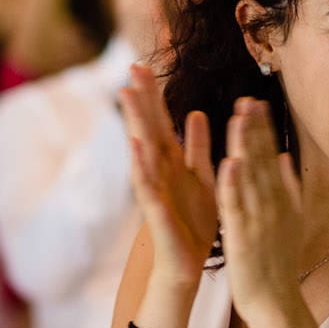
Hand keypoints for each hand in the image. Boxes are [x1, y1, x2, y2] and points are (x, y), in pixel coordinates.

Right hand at [117, 64, 216, 286]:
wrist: (188, 263)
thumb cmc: (193, 221)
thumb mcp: (201, 178)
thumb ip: (197, 147)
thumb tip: (194, 112)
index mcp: (173, 161)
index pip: (161, 121)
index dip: (154, 94)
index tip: (145, 63)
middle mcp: (160, 170)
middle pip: (149, 128)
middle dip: (142, 98)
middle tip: (132, 66)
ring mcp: (154, 188)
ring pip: (143, 150)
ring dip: (135, 122)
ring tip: (127, 94)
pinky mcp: (156, 210)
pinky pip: (147, 185)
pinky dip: (141, 165)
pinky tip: (135, 145)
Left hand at [216, 96, 305, 323]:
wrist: (277, 302)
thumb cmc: (279, 263)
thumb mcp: (290, 220)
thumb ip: (289, 188)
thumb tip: (287, 158)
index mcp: (281, 200)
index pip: (272, 157)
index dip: (264, 130)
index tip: (256, 102)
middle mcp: (273, 206)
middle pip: (263, 161)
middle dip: (255, 128)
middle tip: (248, 98)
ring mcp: (259, 220)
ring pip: (251, 177)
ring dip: (245, 146)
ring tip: (239, 116)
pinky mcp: (243, 237)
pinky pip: (237, 207)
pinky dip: (234, 185)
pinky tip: (230, 162)